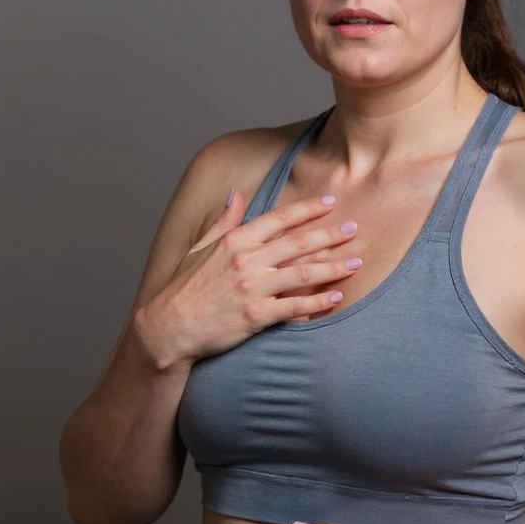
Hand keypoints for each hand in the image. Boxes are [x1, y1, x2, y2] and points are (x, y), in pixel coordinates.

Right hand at [139, 190, 362, 368]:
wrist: (168, 329)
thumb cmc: (183, 289)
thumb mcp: (199, 248)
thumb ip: (223, 221)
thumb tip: (234, 194)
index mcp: (235, 240)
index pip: (279, 218)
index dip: (307, 209)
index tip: (330, 203)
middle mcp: (246, 260)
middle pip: (299, 242)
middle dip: (331, 234)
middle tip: (356, 229)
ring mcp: (252, 288)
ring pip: (304, 273)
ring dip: (334, 267)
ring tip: (356, 263)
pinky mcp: (257, 316)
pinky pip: (296, 306)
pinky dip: (319, 302)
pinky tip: (337, 297)